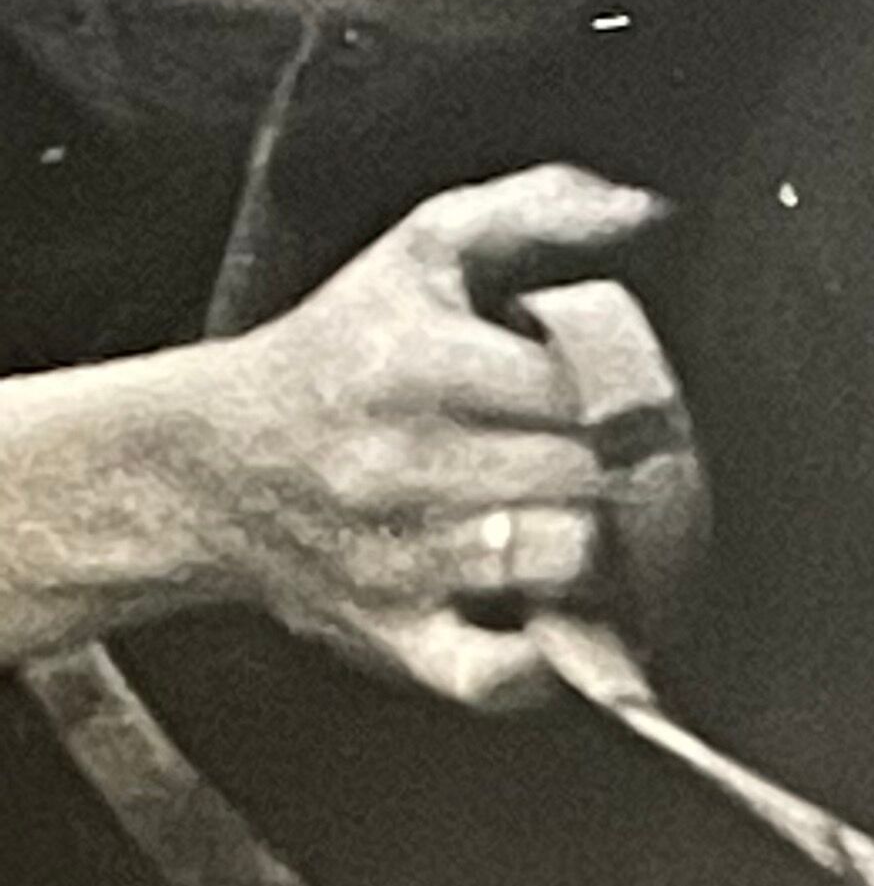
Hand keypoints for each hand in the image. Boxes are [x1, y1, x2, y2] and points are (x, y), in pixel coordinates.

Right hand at [176, 164, 676, 708]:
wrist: (214, 469)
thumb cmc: (339, 356)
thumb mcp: (421, 253)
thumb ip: (537, 210)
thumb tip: (646, 211)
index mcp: (420, 362)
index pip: (581, 388)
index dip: (634, 401)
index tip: (637, 409)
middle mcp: (408, 463)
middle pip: (587, 475)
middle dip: (632, 477)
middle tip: (634, 478)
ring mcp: (406, 561)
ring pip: (562, 561)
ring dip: (605, 558)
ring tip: (600, 537)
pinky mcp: (404, 641)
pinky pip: (507, 675)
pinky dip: (554, 661)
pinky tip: (567, 623)